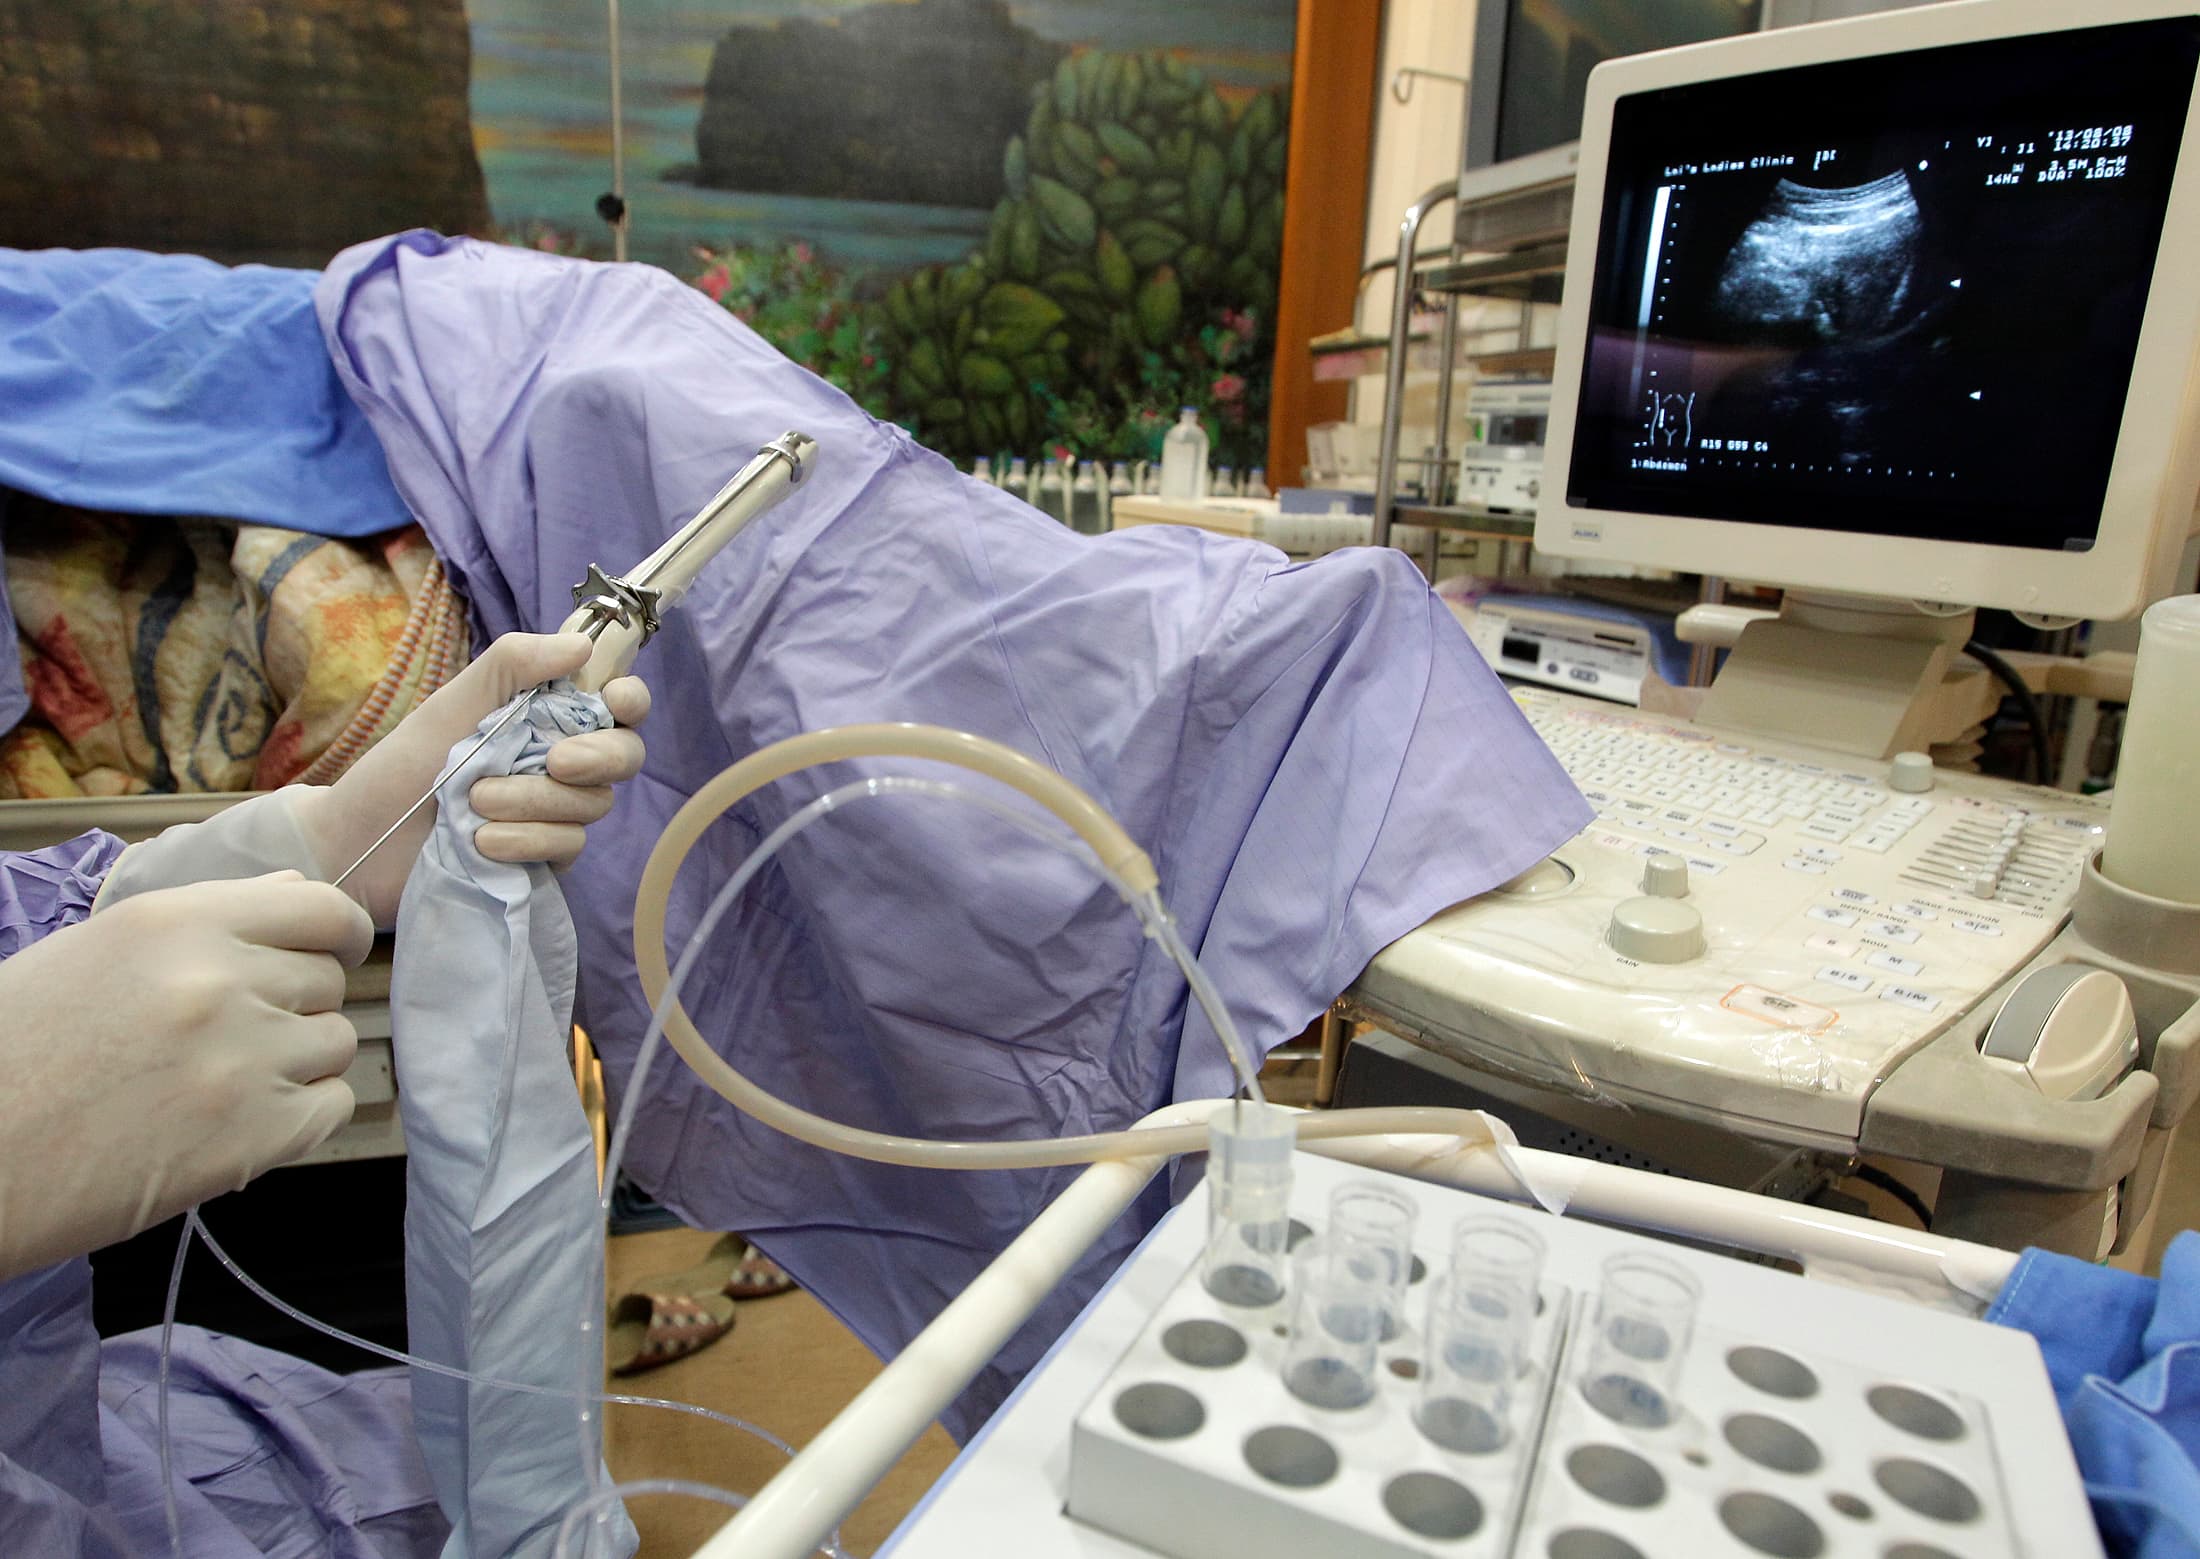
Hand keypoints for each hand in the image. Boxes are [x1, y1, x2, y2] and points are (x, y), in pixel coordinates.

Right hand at [0, 873, 373, 1279]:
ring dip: (298, 1061)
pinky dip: (303, 1114)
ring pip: (336, 1042)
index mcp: (176, 924)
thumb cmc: (22, 1051)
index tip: (330, 952)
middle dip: (295, 1004)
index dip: (335, 932)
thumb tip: (296, 889)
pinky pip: (334, 1105)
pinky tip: (240, 1120)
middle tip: (232, 1036)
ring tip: (221, 1081)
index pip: (321, 907)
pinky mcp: (256, 1137)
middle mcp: (219, 982)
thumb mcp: (99, 952)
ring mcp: (244, 1061)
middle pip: (328, 980)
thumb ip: (208, 918)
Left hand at [292, 633, 650, 923]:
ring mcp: (555, 814)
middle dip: (597, 756)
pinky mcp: (544, 858)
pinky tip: (482, 841)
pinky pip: (567, 846)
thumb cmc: (401, 769)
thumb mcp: (451, 705)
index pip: (616, 704)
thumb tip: (582, 645)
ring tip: (474, 803)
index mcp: (546, 717)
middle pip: (623, 756)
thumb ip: (512, 665)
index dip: (630, 700)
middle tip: (555, 761)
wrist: (360, 844)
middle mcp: (561, 763)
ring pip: (591, 805)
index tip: (615, 701)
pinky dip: (527, 840)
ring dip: (534, 801)